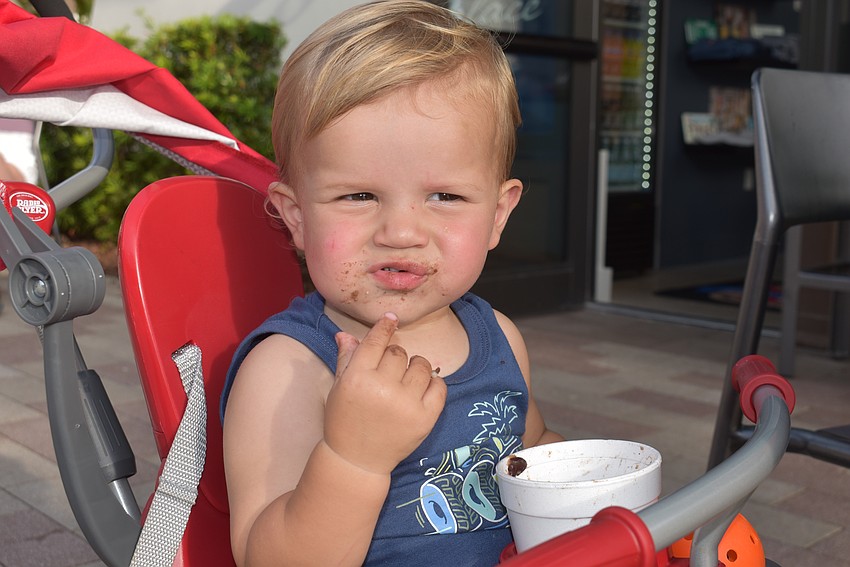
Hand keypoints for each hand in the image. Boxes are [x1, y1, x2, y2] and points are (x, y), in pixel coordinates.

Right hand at [324, 313, 446, 474]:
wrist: (357, 460)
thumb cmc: (345, 420)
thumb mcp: (339, 387)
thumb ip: (346, 359)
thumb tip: (346, 333)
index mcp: (357, 379)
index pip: (376, 342)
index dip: (385, 328)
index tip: (391, 320)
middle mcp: (382, 389)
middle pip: (399, 353)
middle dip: (396, 356)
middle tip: (389, 370)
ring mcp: (406, 404)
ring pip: (422, 366)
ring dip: (416, 367)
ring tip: (406, 379)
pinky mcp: (425, 419)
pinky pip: (439, 386)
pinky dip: (434, 383)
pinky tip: (421, 389)